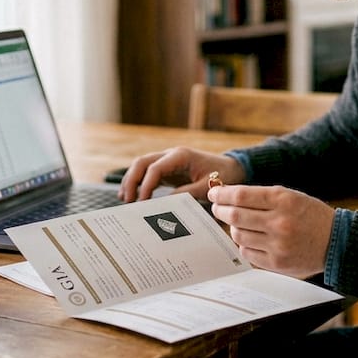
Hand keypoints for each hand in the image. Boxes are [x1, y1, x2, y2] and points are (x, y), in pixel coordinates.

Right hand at [119, 147, 244, 201]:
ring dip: (131, 180)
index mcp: (181, 156)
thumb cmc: (223, 175)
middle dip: (132, 180)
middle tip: (127, 201)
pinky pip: (147, 173)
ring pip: (141, 165)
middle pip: (142, 162)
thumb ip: (188, 192)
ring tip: (125, 199)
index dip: (146, 185)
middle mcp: (171, 155)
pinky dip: (138, 182)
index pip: (155, 168)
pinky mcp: (167, 169)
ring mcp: (168, 160)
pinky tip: (131, 196)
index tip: (141, 202)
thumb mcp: (208, 186)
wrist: (232, 168)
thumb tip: (166, 203)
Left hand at [208, 184, 334, 279]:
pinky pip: (247, 252)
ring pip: (238, 235)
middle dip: (220, 210)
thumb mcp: (291, 197)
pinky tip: (250, 238)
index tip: (214, 193)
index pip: (241, 196)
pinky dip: (244, 244)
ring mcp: (277, 245)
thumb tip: (228, 197)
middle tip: (217, 208)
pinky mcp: (276, 263)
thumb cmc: (310, 216)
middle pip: (235, 216)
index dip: (222, 194)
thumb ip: (261, 197)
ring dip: (233, 228)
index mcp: (283, 201)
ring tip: (237, 224)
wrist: (336, 242)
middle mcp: (280, 223)